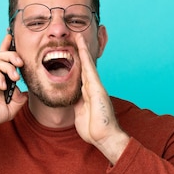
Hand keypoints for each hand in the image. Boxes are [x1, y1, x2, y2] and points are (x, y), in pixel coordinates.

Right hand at [0, 33, 26, 140]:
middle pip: (2, 56)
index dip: (9, 48)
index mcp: (0, 79)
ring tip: (14, 77)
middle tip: (21, 63)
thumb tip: (25, 90)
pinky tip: (3, 87)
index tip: (12, 36)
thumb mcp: (11, 109)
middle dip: (13, 55)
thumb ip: (20, 99)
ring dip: (9, 67)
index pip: (5, 61)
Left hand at [73, 34, 129, 164]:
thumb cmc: (93, 130)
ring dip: (83, 50)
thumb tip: (72, 99)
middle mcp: (92, 87)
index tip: (70, 53)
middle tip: (76, 37)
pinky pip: (89, 69)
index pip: (80, 75)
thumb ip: (77, 104)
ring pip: (87, 64)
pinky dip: (85, 57)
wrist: (104, 137)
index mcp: (87, 94)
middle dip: (80, 52)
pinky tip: (81, 46)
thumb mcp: (80, 114)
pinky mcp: (97, 88)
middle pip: (84, 66)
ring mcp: (95, 87)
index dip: (76, 63)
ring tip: (78, 36)